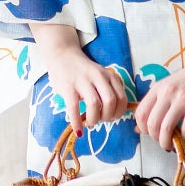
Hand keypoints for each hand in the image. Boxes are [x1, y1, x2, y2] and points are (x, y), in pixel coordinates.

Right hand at [29, 23, 127, 137]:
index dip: (118, 112)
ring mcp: (82, 81)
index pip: (122, 98)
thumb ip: (108, 90)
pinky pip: (74, 108)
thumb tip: (113, 115)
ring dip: (94, 119)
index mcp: (108, 75)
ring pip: (94, 105)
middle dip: (108, 117)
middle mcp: (98, 77)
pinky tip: (78, 130)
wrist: (63, 55)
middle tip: (101, 120)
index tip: (111, 117)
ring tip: (90, 123)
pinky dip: (77, 122)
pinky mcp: (68, 87)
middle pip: (110, 102)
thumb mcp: (101, 76)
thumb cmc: (83, 71)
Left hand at [135, 40, 184, 150]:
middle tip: (163, 141)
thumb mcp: (168, 87)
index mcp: (158, 88)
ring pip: (166, 128)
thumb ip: (156, 104)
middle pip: (152, 124)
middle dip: (155, 138)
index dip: (142, 128)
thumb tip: (140, 128)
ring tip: (172, 144)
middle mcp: (167, 92)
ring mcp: (182, 98)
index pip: (140, 113)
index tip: (149, 134)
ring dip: (167, 142)